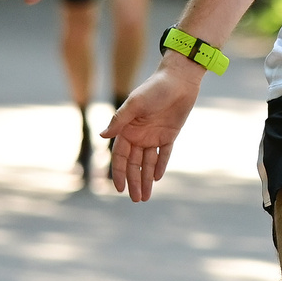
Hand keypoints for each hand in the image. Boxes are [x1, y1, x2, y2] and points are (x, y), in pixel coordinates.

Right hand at [100, 58, 202, 202]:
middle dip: (134, 182)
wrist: (179, 80)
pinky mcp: (169, 135)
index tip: (119, 189)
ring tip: (144, 197)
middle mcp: (138, 134)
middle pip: (134, 164)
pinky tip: (156, 178)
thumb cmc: (154, 88)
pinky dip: (160, 165)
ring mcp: (154, 136)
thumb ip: (120, 120)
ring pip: (148, 162)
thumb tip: (102, 136)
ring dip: (146, 179)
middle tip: (136, 200)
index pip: (121, 156)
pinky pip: (164, 154)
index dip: (119, 173)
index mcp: (127, 129)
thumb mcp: (135, 103)